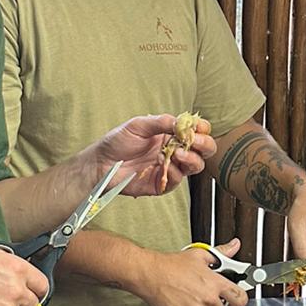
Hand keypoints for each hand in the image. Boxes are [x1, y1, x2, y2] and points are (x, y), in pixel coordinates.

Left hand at [95, 115, 215, 196]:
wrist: (101, 162)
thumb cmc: (118, 141)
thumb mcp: (139, 125)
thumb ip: (161, 122)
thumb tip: (182, 123)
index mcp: (171, 134)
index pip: (197, 131)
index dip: (201, 129)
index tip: (197, 128)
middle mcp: (174, 150)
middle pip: (203, 150)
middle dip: (204, 145)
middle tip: (194, 141)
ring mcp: (169, 167)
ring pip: (195, 166)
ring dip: (191, 159)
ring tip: (177, 154)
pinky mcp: (161, 183)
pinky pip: (177, 180)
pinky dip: (174, 172)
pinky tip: (162, 164)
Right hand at [136, 239, 248, 305]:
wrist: (148, 273)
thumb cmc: (171, 265)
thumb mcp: (199, 255)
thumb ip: (221, 253)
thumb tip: (234, 246)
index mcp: (214, 283)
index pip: (240, 299)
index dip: (239, 299)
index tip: (235, 298)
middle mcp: (207, 299)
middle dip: (215, 304)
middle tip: (204, 295)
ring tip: (192, 301)